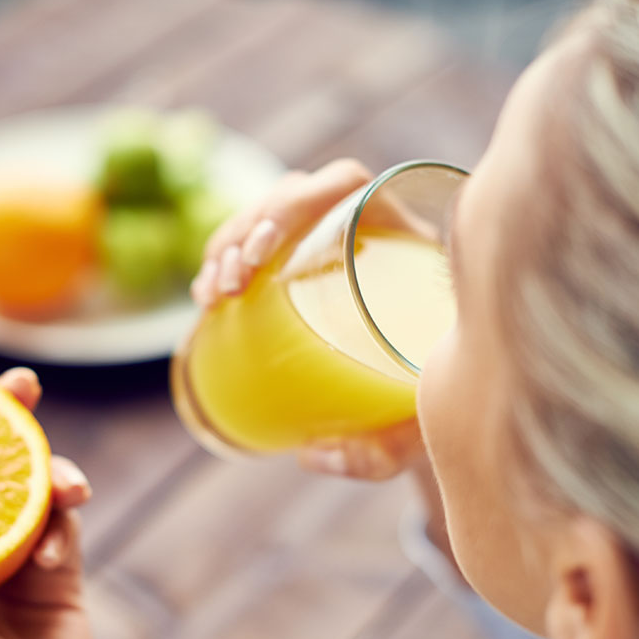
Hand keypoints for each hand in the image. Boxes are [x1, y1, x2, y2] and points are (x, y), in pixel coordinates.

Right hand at [188, 158, 423, 481]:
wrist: (431, 405)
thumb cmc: (432, 409)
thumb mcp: (417, 430)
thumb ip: (379, 451)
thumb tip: (311, 454)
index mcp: (406, 240)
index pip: (349, 184)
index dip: (298, 203)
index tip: (261, 255)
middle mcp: (367, 232)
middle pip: (296, 195)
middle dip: (246, 228)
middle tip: (229, 284)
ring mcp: (330, 248)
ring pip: (267, 216)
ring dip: (226, 244)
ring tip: (211, 295)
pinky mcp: (302, 272)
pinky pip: (256, 248)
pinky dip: (223, 264)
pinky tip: (207, 298)